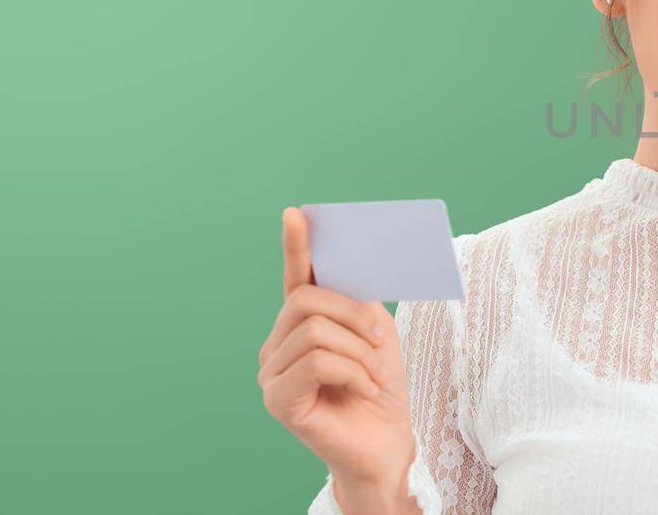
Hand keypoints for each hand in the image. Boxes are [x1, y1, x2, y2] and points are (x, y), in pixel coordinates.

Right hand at [258, 206, 416, 487]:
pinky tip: (365, 390)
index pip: (297, 280)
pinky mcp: (277, 400)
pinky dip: (352, 372)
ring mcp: (271, 374)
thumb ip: (356, 302)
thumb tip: (348, 269)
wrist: (385, 444)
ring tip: (374, 375)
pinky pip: (316, 362)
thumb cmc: (379, 389)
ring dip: (359, 350)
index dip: (298, 246)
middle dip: (353, 314)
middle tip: (381, 341)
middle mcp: (277, 346)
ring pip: (315, 331)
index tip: (296, 214)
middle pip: (306, 301)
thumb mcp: (376, 335)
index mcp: (301, 326)